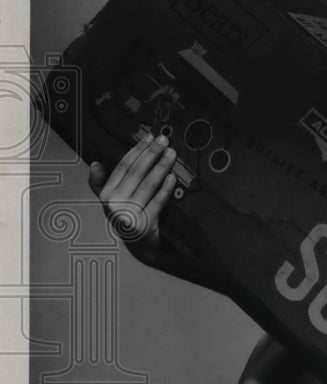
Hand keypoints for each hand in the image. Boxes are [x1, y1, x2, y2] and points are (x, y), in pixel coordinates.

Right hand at [88, 133, 177, 252]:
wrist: (140, 247)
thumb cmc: (128, 216)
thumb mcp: (111, 201)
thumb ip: (101, 183)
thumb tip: (95, 163)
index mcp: (106, 195)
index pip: (123, 167)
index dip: (137, 150)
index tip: (149, 137)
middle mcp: (114, 204)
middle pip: (136, 173)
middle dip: (151, 153)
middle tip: (165, 140)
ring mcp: (129, 215)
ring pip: (148, 185)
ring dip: (161, 167)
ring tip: (172, 153)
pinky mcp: (144, 225)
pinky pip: (158, 202)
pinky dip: (166, 189)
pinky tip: (173, 177)